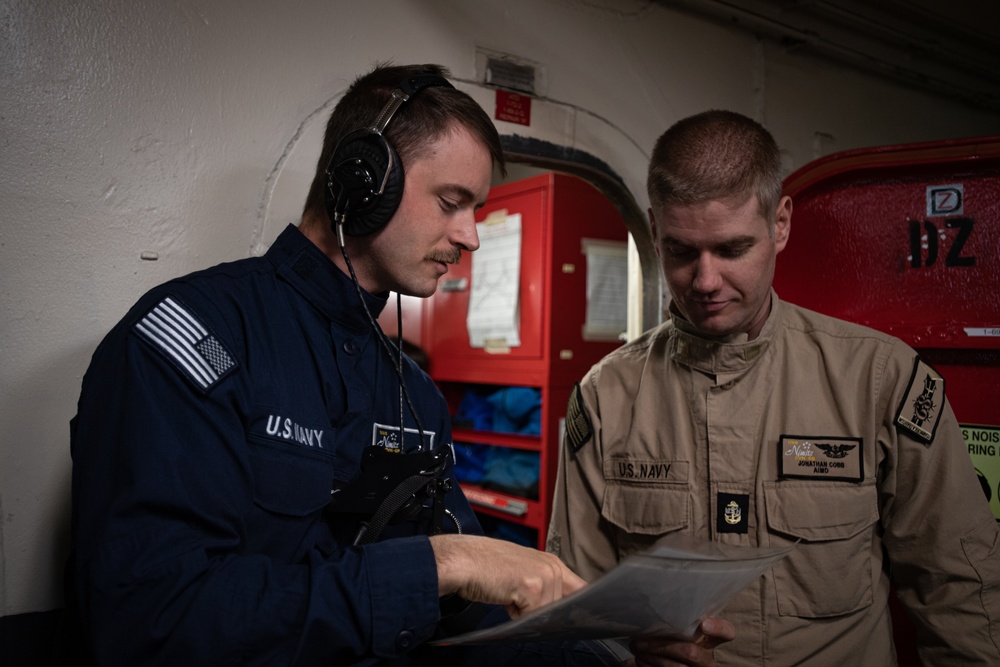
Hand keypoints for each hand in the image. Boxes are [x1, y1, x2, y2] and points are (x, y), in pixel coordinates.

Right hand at [430, 533, 585, 617]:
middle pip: (562, 609)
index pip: (581, 590)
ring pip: (546, 615)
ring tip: (508, 594)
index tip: (570, 619)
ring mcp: (545, 575)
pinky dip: (516, 616)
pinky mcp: (533, 586)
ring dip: (525, 614)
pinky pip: (533, 617)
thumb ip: (542, 589)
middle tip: (517, 598)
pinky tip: (505, 596)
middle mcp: (552, 566)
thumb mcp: (520, 573)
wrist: (462, 560)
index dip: (576, 608)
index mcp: (552, 562)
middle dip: (539, 612)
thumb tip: (557, 614)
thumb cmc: (484, 566)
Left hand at [629, 617, 735, 666]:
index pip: (727, 632)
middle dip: (662, 646)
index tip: (704, 624)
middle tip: (639, 640)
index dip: (718, 629)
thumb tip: (655, 601)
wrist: (676, 660)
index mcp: (711, 640)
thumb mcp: (681, 628)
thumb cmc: (675, 637)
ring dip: (652, 658)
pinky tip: (639, 660)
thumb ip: (678, 618)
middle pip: (691, 653)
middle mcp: (708, 658)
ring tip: (636, 648)